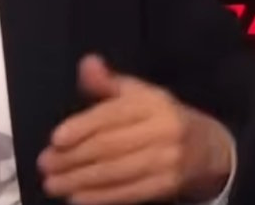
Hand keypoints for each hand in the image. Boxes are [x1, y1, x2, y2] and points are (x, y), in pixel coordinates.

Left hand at [37, 55, 233, 204]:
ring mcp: (168, 161)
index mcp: (153, 102)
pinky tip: (77, 197)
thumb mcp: (139, 93)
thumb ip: (108, 82)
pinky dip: (101, 197)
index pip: (112, 115)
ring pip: (117, 172)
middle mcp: (163, 130)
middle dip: (73, 157)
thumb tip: (87, 63)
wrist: (209, 148)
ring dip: (80, 180)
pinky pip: (130, 192)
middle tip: (45, 164)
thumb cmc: (160, 117)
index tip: (56, 139)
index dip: (82, 127)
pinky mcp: (168, 186)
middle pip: (111, 146)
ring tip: (53, 184)